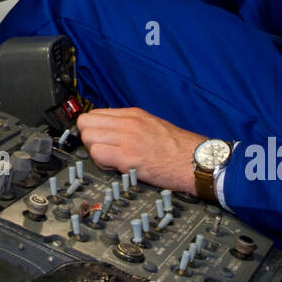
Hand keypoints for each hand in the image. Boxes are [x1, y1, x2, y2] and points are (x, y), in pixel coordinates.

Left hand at [76, 106, 203, 193]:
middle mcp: (128, 123)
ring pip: (88, 138)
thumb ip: (129, 125)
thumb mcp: (152, 125)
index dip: (93, 129)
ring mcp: (128, 139)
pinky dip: (101, 164)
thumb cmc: (178, 148)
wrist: (196, 161)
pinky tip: (115, 168)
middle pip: (85, 123)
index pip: (94, 114)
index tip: (99, 139)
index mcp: (133, 114)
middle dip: (89, 139)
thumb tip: (108, 131)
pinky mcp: (129, 157)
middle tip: (102, 150)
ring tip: (110, 161)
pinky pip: (97, 154)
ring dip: (95, 152)